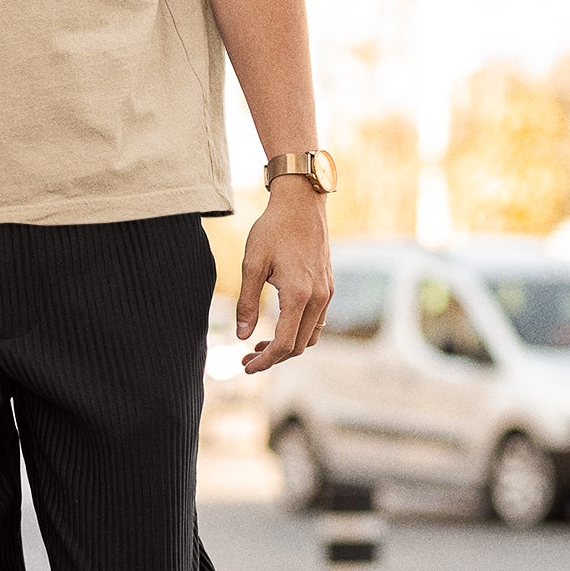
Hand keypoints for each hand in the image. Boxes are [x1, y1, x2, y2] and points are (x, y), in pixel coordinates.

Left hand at [236, 178, 332, 373]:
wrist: (301, 203)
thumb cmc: (272, 229)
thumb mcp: (252, 264)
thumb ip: (246, 303)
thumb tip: (241, 337)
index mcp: (299, 294)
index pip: (285, 344)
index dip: (266, 361)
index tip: (246, 367)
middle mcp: (319, 297)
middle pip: (300, 345)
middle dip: (274, 357)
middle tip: (246, 357)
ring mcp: (327, 293)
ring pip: (311, 335)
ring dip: (288, 346)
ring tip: (259, 344)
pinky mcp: (329, 286)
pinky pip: (317, 320)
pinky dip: (299, 330)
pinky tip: (278, 325)